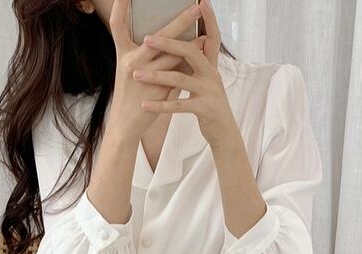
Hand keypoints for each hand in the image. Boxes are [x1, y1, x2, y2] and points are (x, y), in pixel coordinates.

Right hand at [106, 0, 205, 141]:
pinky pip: (177, 74)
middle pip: (158, 37)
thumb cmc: (130, 95)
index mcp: (123, 54)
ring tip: (205, 34)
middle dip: (178, 21)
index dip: (120, 7)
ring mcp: (145, 76)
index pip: (117, 25)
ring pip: (172, 56)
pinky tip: (201, 57)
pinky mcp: (157, 91)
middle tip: (196, 7)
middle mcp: (132, 62)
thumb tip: (169, 40)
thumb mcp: (132, 71)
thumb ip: (147, 56)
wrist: (125, 125)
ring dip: (191, 44)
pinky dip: (190, 64)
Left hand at [132, 0, 237, 148]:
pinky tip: (145, 105)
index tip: (200, 1)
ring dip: (156, 76)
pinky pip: (179, 105)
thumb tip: (183, 47)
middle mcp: (212, 75)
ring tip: (136, 75)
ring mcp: (209, 92)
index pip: (211, 37)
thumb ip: (194, 66)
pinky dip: (161, 105)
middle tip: (146, 39)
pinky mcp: (205, 109)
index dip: (207, 19)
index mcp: (211, 66)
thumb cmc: (209, 106)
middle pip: (191, 52)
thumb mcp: (205, 82)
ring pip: (181, 79)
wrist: (224, 133)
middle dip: (168, 43)